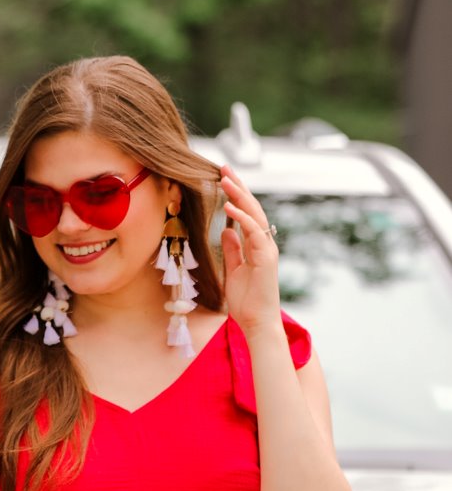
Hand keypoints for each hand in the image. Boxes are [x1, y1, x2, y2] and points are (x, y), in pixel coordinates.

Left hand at [219, 165, 281, 335]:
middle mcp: (264, 244)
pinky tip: (229, 206)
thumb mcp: (233, 270)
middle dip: (238, 186)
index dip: (236, 195)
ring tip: (225, 179)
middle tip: (224, 167)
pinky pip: (254, 232)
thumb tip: (227, 230)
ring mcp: (267, 249)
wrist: (256, 322)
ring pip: (255, 215)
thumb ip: (233, 250)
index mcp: (255, 245)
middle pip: (252, 208)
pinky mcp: (266, 258)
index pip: (246, 214)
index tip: (223, 178)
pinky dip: (242, 218)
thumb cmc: (246, 301)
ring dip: (240, 196)